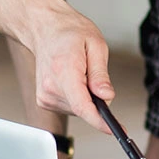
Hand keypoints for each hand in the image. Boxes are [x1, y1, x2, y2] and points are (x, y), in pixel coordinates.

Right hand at [27, 4, 115, 135]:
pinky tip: (72, 78)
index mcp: (64, 70)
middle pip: (84, 108)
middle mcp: (50, 86)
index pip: (82, 105)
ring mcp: (45, 95)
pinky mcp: (44, 101)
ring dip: (87, 96)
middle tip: (93, 73)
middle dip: (97, 98)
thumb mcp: (95, 44)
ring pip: (79, 109)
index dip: (100, 121)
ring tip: (79, 71)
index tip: (115, 129)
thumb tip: (107, 97)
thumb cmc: (69, 32)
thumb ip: (101, 74)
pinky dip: (78, 97)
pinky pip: (71, 107)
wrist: (44, 28)